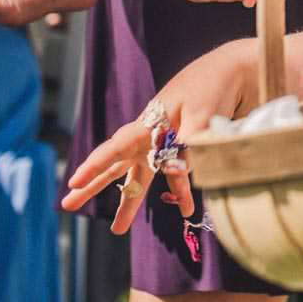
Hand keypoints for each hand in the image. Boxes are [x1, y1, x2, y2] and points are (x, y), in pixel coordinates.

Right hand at [60, 39, 256, 231]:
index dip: (94, 167)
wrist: (236, 71)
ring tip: (117, 230)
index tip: (72, 183)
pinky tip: (187, 209)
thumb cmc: (211, 85)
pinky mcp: (186, 148)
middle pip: (117, 166)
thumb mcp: (200, 114)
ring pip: (142, 176)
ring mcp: (166, 142)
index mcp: (148, 123)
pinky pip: (177, 176)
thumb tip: (178, 176)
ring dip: (131, 202)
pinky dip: (180, 192)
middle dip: (92, 186)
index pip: (115, 148)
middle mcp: (151, 135)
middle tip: (66, 205)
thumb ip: (188, 147)